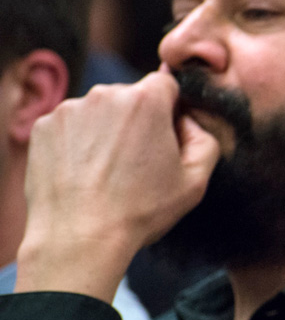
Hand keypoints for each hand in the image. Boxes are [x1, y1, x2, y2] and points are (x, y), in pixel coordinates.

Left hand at [16, 70, 218, 298]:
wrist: (79, 236)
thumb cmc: (140, 210)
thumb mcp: (195, 181)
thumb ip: (205, 140)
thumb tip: (188, 121)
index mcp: (146, 101)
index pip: (166, 83)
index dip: (171, 109)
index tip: (167, 137)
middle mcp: (105, 94)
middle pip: (130, 97)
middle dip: (137, 121)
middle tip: (138, 163)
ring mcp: (69, 109)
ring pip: (98, 112)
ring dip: (106, 132)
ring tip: (108, 173)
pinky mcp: (44, 127)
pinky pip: (69, 127)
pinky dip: (78, 144)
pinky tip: (84, 174)